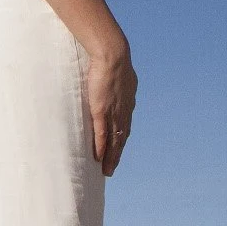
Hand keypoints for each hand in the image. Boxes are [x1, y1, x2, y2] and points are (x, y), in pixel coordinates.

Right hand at [85, 44, 135, 174]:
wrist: (113, 55)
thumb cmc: (113, 58)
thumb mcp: (120, 72)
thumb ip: (119, 81)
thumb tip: (118, 79)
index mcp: (128, 102)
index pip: (125, 126)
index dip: (121, 141)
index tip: (117, 151)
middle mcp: (123, 111)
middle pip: (121, 139)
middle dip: (117, 155)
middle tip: (111, 169)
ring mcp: (113, 112)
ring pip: (113, 141)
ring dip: (110, 157)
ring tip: (106, 171)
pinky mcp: (101, 111)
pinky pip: (102, 134)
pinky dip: (101, 147)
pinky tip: (98, 158)